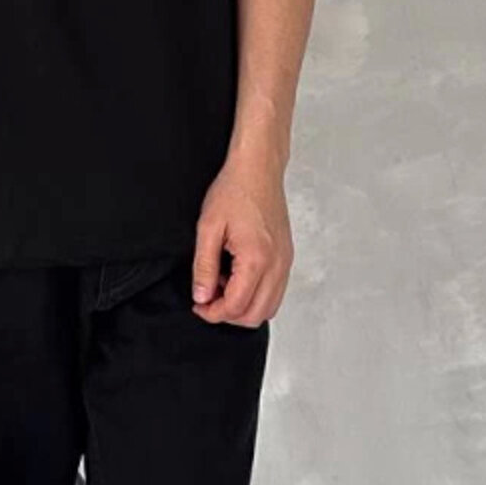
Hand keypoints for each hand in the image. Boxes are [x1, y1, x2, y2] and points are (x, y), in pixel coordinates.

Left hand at [190, 155, 293, 326]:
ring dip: (244, 306)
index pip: (236, 306)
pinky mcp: (286, 257)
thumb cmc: (235, 190)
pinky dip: (256, 295)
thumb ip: (204, 266)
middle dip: (228, 315)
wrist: (258, 169)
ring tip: (222, 285)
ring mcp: (285, 262)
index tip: (198, 305)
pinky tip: (237, 276)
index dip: (213, 313)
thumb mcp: (208, 227)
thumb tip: (202, 296)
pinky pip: (275, 291)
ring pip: (269, 307)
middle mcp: (277, 265)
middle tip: (207, 299)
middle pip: (256, 315)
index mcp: (256, 259)